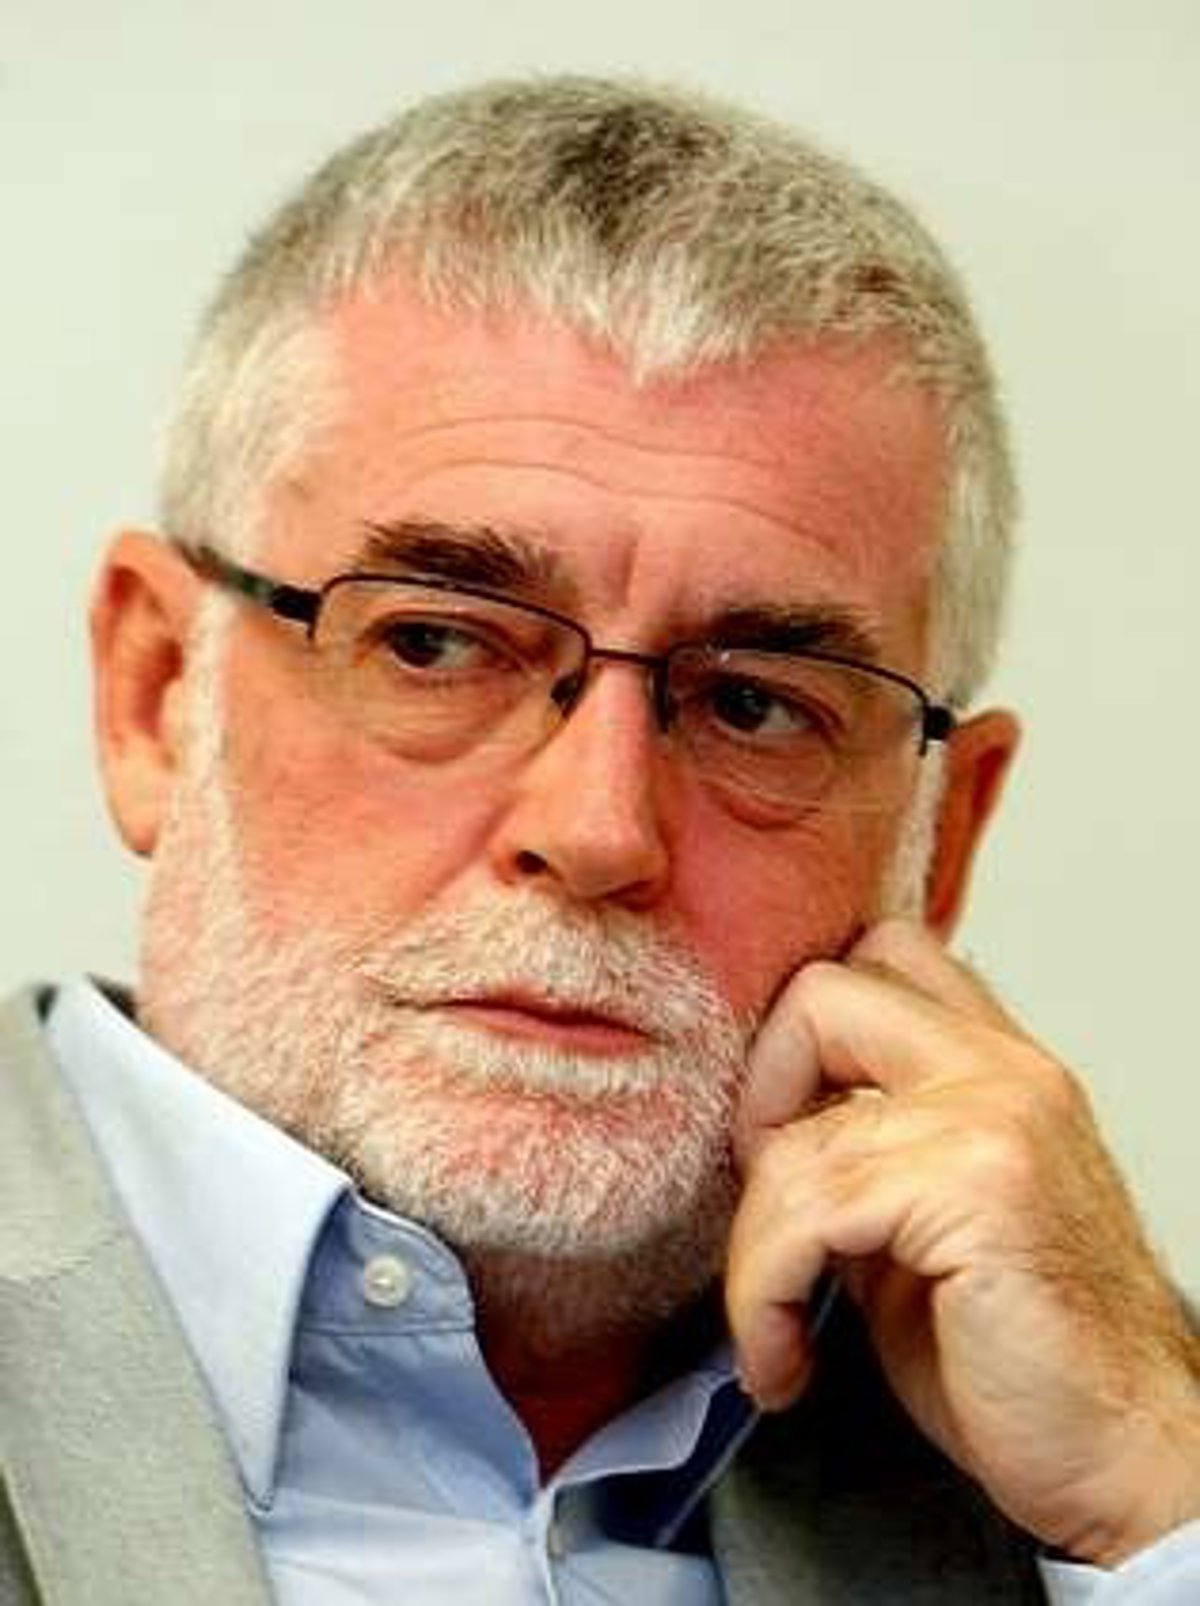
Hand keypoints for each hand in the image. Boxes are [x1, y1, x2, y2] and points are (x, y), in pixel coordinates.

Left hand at [725, 919, 1199, 1566]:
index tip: (779, 1138)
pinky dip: (764, 1296)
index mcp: (999, 1069)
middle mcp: (1002, 1072)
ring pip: (794, 1141)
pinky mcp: (971, 1189)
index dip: (799, 1037)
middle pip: (822, 993)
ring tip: (773, 1330)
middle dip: (759, 1095)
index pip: (880, 958)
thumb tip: (766, 1138)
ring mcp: (992, 1120)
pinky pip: (805, 1215)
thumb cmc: (1032, 1357)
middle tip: (766, 1202)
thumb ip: (867, 1154)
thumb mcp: (933, 1224)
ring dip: (752, 1255)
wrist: (1130, 1455)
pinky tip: (784, 1358)